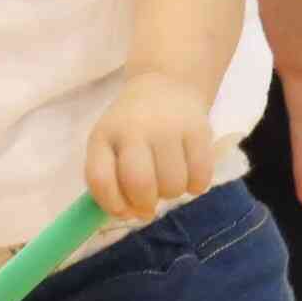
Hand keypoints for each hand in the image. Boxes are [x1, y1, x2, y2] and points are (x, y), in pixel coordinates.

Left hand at [87, 69, 213, 220]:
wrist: (166, 86)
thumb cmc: (133, 128)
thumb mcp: (110, 146)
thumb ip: (112, 181)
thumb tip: (131, 214)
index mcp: (104, 135)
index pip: (100, 179)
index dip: (111, 205)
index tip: (124, 210)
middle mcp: (134, 128)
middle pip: (140, 184)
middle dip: (145, 204)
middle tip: (149, 202)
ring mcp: (168, 126)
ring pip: (173, 185)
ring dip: (171, 193)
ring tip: (168, 179)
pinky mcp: (199, 129)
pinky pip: (201, 177)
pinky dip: (196, 185)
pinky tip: (189, 172)